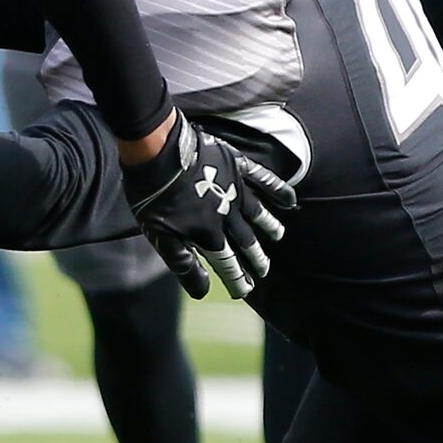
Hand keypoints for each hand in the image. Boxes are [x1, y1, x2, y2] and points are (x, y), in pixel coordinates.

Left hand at [121, 112, 295, 301]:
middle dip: (255, 258)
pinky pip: (263, 179)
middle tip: (264, 270)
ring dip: (269, 226)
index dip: (237, 279)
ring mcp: (234, 187)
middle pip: (245, 241)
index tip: (245, 290)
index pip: (227, 263)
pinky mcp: (235, 164)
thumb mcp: (159, 235)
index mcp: (208, 233)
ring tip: (278, 236)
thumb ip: (183, 264)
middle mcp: (227, 214)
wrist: (156, 150)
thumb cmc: (152, 194)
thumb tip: (202, 291)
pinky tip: (290, 200)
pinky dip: (278, 190)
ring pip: (258, 213)